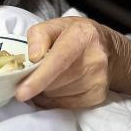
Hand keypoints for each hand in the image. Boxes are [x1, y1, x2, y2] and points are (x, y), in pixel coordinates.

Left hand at [15, 17, 130, 108]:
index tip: (22, 92)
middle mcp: (95, 59)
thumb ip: (38, 35)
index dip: (39, 77)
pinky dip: (55, 98)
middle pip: (55, 82)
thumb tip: (32, 57)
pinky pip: (65, 104)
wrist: (108, 48)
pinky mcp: (98, 96)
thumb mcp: (56, 25)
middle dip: (38, 80)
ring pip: (57, 95)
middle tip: (36, 71)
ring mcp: (99, 80)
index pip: (59, 60)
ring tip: (53, 74)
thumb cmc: (76, 36)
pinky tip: (60, 85)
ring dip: (47, 89)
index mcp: (83, 36)